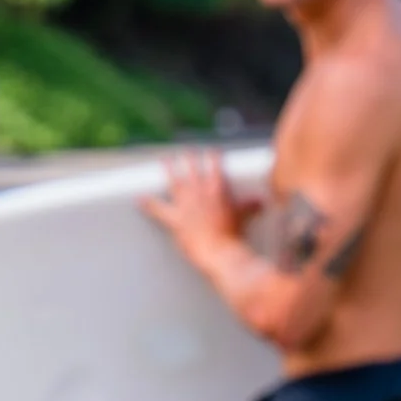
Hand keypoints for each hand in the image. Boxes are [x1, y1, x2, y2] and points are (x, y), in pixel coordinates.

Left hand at [141, 150, 243, 271]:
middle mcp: (200, 193)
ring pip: (175, 182)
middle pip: (192, 170)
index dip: (212, 157)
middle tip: (185, 149)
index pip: (215, 168)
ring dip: (169, 169)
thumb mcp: (243, 217)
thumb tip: (260, 202)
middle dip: (189, 158)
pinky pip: (158, 210)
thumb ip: (250, 206)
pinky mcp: (174, 219)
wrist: (219, 251)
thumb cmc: (232, 236)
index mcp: (217, 191)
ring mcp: (186, 205)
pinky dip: (148, 204)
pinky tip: (139, 199)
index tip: (210, 149)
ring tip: (164, 160)